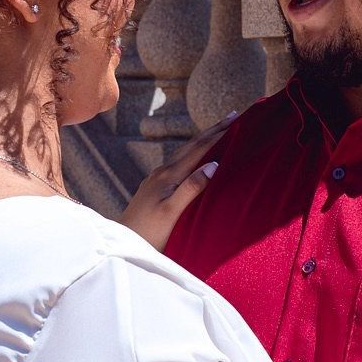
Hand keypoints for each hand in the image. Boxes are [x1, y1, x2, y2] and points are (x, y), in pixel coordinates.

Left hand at [120, 111, 234, 251]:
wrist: (123, 245)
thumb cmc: (149, 234)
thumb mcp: (171, 213)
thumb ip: (191, 188)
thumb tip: (213, 164)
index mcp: (169, 175)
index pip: (199, 148)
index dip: (219, 132)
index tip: (237, 118)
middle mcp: (162, 172)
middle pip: (192, 145)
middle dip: (213, 130)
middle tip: (234, 116)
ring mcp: (157, 179)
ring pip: (184, 153)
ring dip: (203, 140)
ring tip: (218, 131)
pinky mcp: (154, 188)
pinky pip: (179, 163)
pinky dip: (193, 154)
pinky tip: (196, 158)